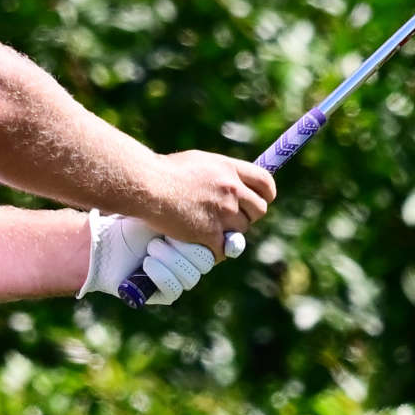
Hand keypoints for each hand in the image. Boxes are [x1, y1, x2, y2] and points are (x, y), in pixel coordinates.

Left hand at [79, 211, 218, 305]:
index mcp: (201, 238)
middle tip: (165, 235)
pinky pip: (174, 289)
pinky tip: (146, 263)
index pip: (227, 246)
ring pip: (191, 276)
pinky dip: (160, 274)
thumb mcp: (167, 207)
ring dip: (170, 260)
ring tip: (151, 247)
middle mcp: (194, 261)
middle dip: (185, 247)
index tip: (224, 239)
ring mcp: (182, 278)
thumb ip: (194, 206)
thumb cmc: (137, 220)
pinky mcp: (166, 293)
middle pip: (207, 261)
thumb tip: (216, 196)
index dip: (229, 244)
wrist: (108, 241)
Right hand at [142, 150, 274, 253]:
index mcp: (229, 168)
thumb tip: (233, 185)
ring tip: (209, 230)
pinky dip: (215, 252)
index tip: (261, 201)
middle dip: (247, 217)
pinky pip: (223, 250)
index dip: (266, 195)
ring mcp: (223, 212)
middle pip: (258, 210)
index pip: (265, 183)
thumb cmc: (165, 172)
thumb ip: (221, 174)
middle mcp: (232, 190)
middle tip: (229, 220)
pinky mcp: (211, 233)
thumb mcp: (200, 162)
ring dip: (229, 234)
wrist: (148, 186)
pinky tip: (203, 247)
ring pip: (241, 231)